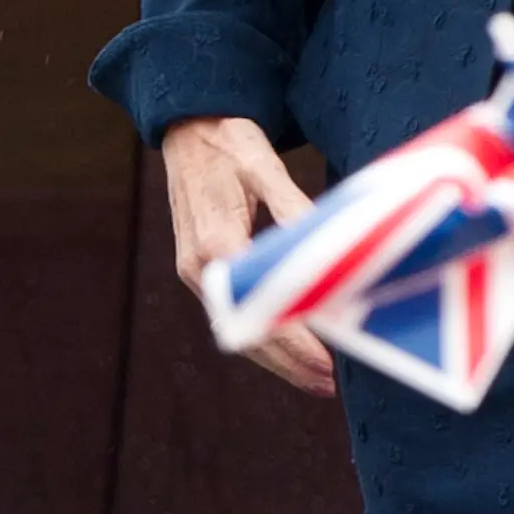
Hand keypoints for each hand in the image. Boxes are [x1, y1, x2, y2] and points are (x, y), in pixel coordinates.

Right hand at [162, 116, 335, 397]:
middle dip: (286, 362)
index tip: (327, 363)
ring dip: (273, 355)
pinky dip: (257, 333)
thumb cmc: (228, 141)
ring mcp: (194, 271)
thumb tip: (324, 246)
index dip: (293, 342)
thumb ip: (292, 208)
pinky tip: (285, 343)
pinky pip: (230, 311)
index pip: (259, 308)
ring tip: (313, 377)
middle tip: (328, 385)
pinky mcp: (198, 268)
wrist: (186, 128)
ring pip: (234, 325)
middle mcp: (198, 267)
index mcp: (215, 244)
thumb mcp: (264, 166)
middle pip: (243, 330)